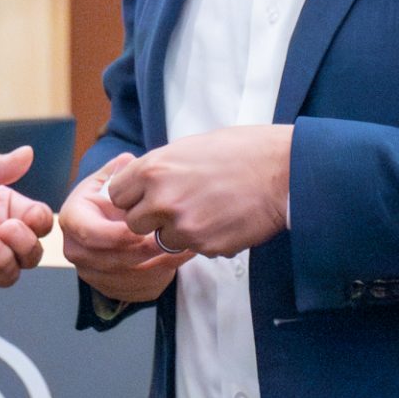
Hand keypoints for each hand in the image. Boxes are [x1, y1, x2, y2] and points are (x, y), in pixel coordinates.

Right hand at [58, 153, 191, 303]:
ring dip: (160, 263)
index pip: (91, 233)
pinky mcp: (112, 289)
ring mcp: (92, 274)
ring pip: (130, 276)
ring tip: (186, 245)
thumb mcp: (109, 179)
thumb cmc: (109, 198)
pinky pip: (140, 288)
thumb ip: (119, 172)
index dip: (120, 234)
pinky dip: (163, 275)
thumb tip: (127, 162)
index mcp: (72, 219)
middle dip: (146, 250)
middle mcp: (75, 250)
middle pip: (113, 259)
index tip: (148, 226)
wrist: (108, 221)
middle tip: (174, 238)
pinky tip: (180, 257)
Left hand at [106, 125, 292, 258]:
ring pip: (163, 240)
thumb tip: (140, 183)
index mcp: (153, 169)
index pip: (116, 195)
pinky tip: (223, 220)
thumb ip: (159, 169)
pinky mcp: (206, 246)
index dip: (131, 197)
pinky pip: (193, 249)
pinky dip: (204, 239)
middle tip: (176, 206)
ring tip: (206, 211)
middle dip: (151, 218)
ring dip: (178, 231)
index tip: (145, 196)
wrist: (282, 172)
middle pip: (134, 223)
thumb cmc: (240, 151)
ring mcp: (184, 226)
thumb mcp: (188, 147)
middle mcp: (162, 199)